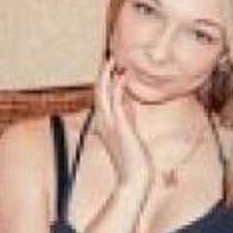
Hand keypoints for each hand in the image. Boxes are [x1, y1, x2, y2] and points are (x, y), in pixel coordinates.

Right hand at [92, 57, 152, 188]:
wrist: (134, 175)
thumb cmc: (133, 156)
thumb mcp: (128, 130)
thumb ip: (126, 114)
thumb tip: (127, 99)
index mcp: (103, 122)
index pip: (100, 96)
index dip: (104, 80)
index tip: (111, 66)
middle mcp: (102, 121)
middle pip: (97, 91)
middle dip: (102, 74)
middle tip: (109, 57)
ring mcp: (109, 123)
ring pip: (102, 93)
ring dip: (107, 75)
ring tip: (113, 59)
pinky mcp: (119, 125)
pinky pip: (116, 100)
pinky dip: (119, 85)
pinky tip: (124, 74)